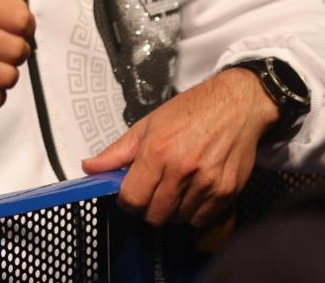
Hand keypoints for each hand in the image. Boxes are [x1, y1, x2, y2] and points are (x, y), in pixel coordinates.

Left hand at [81, 67, 277, 225]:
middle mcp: (181, 170)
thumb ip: (116, 152)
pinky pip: (202, 219)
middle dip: (148, 207)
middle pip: (154, 214)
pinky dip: (194, 212)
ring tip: (175, 188)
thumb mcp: (147, 125)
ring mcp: (206, 183)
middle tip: (153, 191)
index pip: (132, 198)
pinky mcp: (227, 192)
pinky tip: (193, 192)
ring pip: (178, 219)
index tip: (130, 196)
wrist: (235, 105)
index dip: (127, 201)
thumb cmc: (190, 111)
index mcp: (157, 152)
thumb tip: (89, 167)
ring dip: (172, 210)